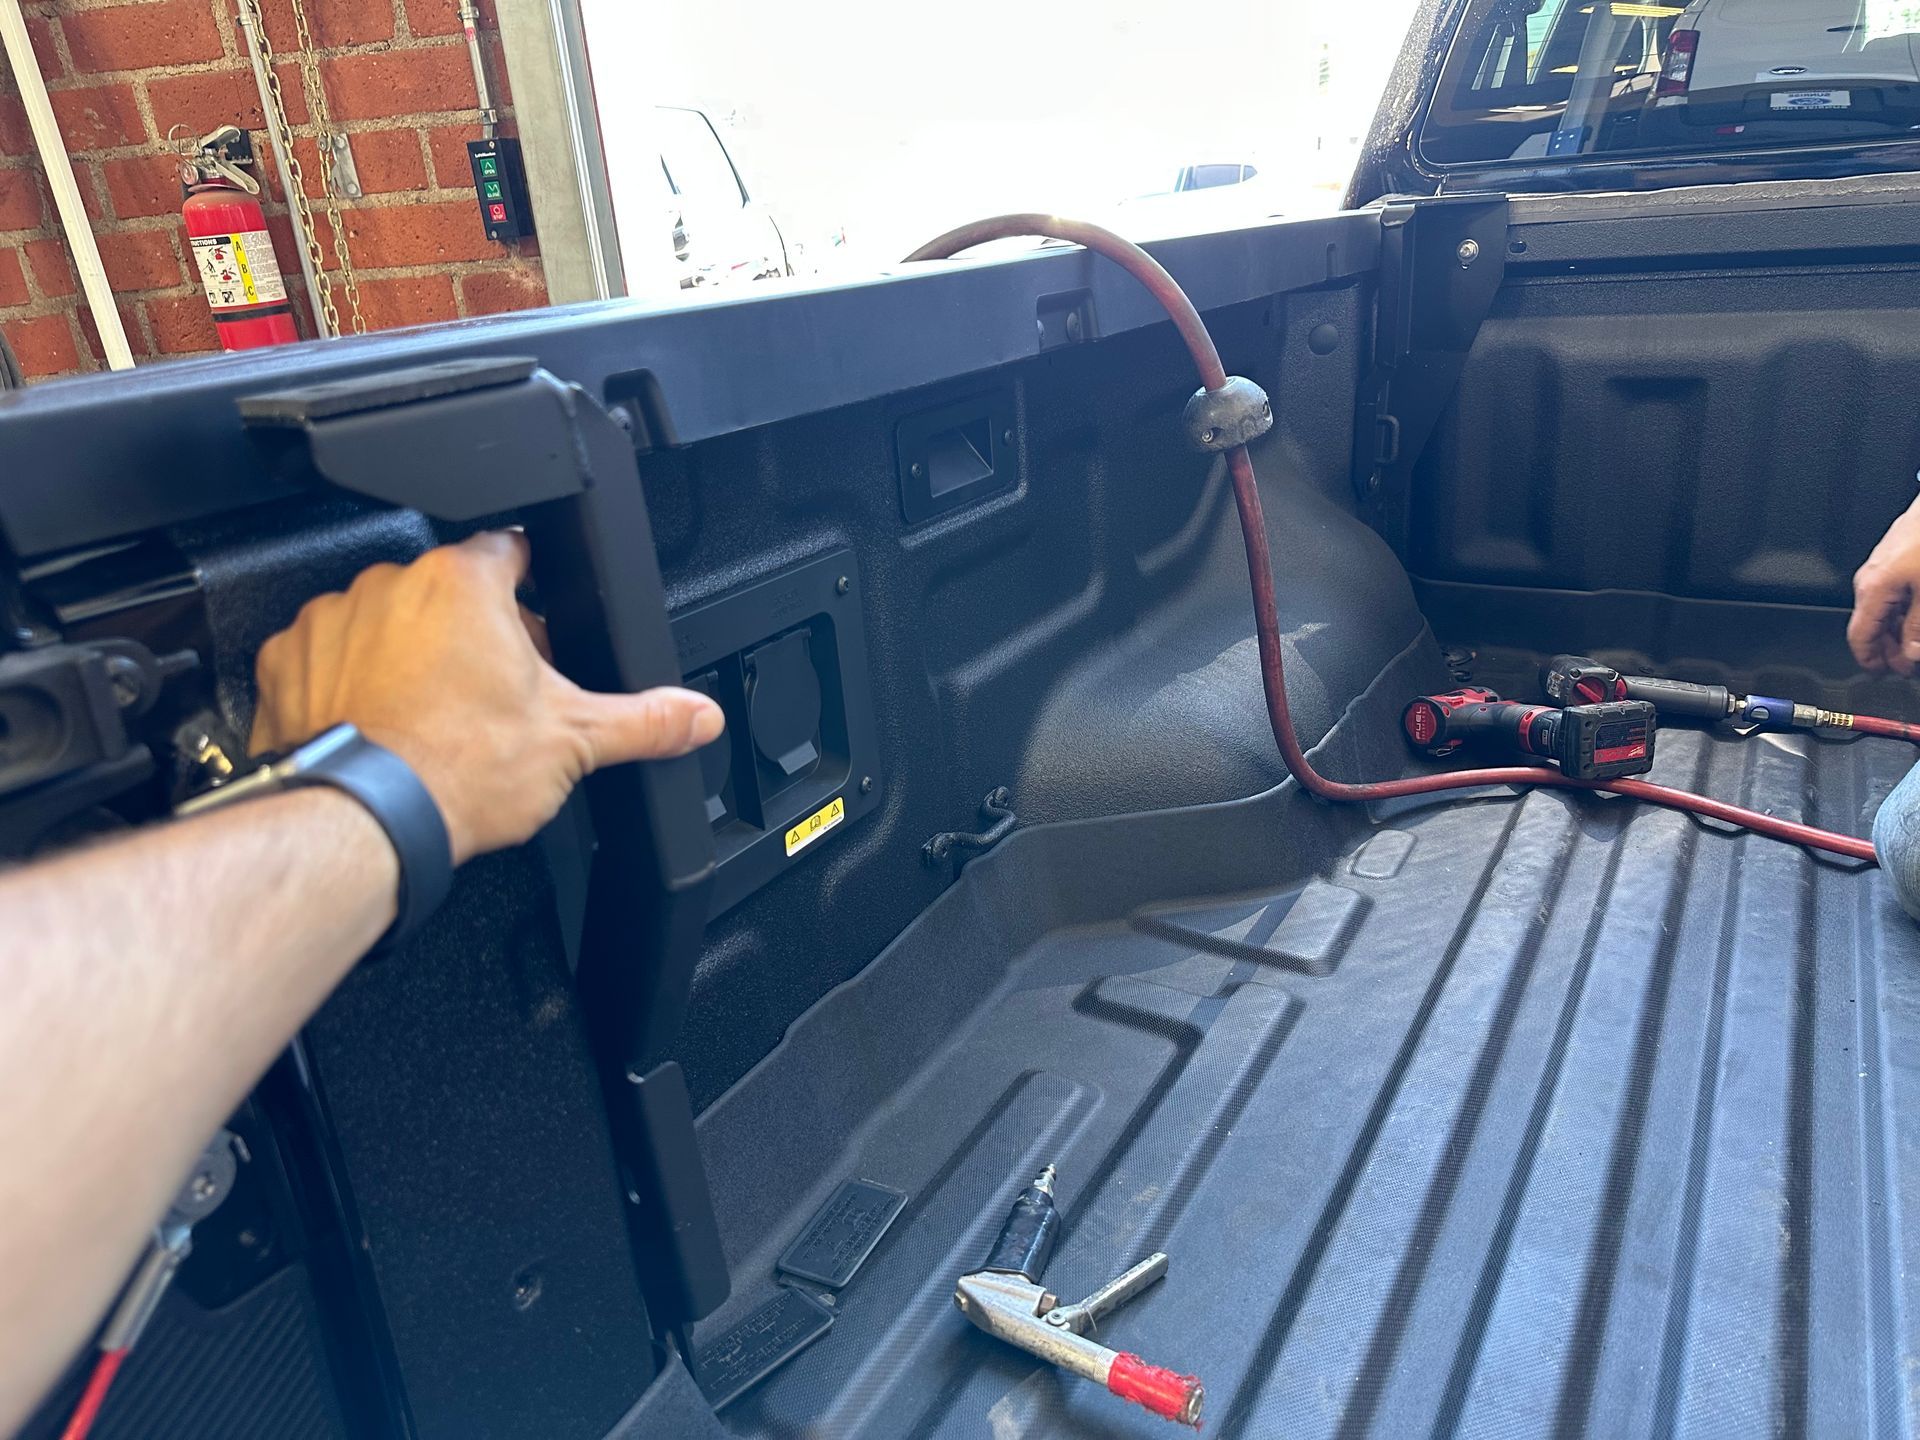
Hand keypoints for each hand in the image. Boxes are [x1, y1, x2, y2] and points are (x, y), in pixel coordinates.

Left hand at [250, 532, 722, 864]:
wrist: (364, 822)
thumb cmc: (457, 770)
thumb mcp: (576, 742)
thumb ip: (646, 720)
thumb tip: (696, 715)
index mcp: (466, 583)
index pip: (513, 550)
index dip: (537, 590)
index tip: (539, 625)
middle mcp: (393, 585)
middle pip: (448, 591)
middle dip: (472, 633)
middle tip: (495, 694)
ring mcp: (332, 620)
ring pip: (384, 621)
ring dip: (407, 654)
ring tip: (432, 719)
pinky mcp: (286, 663)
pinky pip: (326, 658)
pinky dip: (349, 685)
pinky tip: (380, 729)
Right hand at [1850, 495, 1919, 673]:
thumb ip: (1916, 627)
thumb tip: (1910, 652)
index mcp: (1872, 590)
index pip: (1859, 637)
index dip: (1869, 661)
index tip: (1882, 674)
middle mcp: (1868, 580)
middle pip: (1868, 626)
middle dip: (1885, 650)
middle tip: (1904, 666)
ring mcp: (1878, 569)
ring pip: (1880, 610)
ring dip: (1894, 632)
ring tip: (1912, 645)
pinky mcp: (1891, 560)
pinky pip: (1888, 594)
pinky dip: (1898, 612)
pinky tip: (1913, 619)